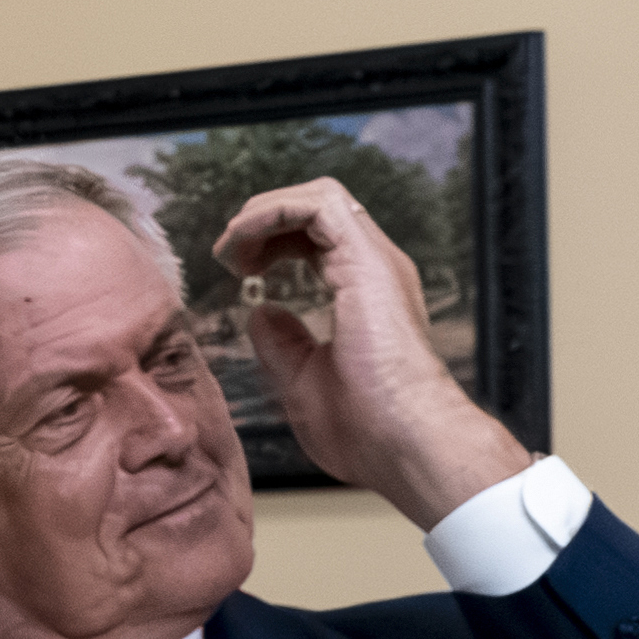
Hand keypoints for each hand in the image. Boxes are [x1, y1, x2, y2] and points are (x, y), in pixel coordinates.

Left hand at [211, 177, 525, 529]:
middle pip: (316, 208)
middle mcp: (373, 268)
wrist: (408, 443)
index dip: (271, 240)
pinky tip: (244, 242)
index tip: (238, 271)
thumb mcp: (303, 380)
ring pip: (319, 196)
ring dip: (263, 212)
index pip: (317, 237)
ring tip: (232, 248)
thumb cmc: (368, 429)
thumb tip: (262, 313)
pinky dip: (272, 213)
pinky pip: (318, 205)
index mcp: (363, 291)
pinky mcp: (367, 260)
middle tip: (229, 256)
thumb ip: (282, 342)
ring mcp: (375, 261)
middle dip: (263, 219)